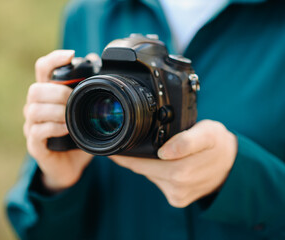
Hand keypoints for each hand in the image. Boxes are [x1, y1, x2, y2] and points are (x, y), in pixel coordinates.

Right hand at [24, 50, 92, 191]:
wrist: (69, 165)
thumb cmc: (76, 135)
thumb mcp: (85, 112)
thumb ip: (88, 93)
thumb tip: (102, 69)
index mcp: (48, 95)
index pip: (42, 69)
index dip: (54, 59)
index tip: (71, 55)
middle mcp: (35, 107)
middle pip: (35, 89)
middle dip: (57, 92)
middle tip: (73, 99)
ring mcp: (32, 126)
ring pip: (34, 110)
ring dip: (56, 111)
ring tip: (70, 117)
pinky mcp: (34, 144)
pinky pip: (37, 132)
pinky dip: (53, 128)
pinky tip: (66, 130)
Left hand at [110, 120, 237, 207]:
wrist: (232, 165)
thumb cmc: (218, 144)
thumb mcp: (208, 132)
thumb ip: (187, 140)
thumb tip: (164, 152)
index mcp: (181, 170)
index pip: (140, 162)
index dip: (124, 155)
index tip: (111, 148)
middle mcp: (177, 186)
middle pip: (141, 169)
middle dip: (134, 157)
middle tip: (127, 142)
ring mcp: (177, 195)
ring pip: (149, 175)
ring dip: (146, 163)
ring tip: (151, 149)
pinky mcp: (178, 199)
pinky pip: (158, 182)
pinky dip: (156, 171)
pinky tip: (163, 161)